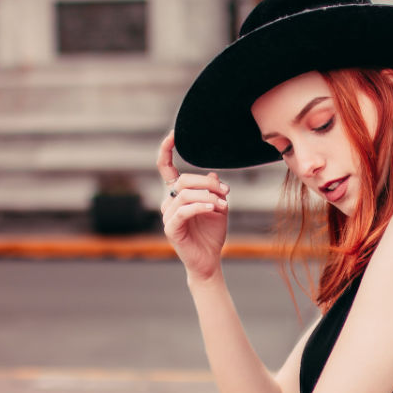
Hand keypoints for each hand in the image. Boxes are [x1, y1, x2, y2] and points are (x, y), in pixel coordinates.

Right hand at [157, 131, 229, 280]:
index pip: (166, 168)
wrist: (210, 259)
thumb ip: (214, 191)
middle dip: (207, 183)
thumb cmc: (211, 234)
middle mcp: (169, 202)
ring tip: (224, 205)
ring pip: (185, 194)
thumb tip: (214, 175)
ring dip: (208, 196)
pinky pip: (183, 211)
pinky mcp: (171, 228)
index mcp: (178, 194)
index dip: (166, 150)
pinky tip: (214, 208)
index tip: (173, 134)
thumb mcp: (218, 207)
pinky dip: (200, 206)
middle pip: (183, 180)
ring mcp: (168, 215)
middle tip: (226, 192)